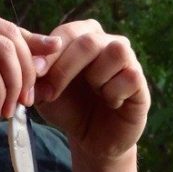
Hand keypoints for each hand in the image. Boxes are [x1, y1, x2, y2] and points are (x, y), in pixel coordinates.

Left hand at [29, 19, 149, 160]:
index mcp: (83, 37)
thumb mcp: (44, 90)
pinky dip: (113, 93)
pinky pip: (130, 76)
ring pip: (116, 51)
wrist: (90, 139)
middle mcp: (108, 42)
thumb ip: (35, 73)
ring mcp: (129, 60)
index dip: (50, 53)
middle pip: (89, 41)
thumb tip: (31, 61)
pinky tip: (110, 103)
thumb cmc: (68, 107)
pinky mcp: (141, 82)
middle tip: (50, 93)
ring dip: (96, 77)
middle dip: (65, 68)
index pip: (67, 33)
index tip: (35, 74)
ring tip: (93, 92)